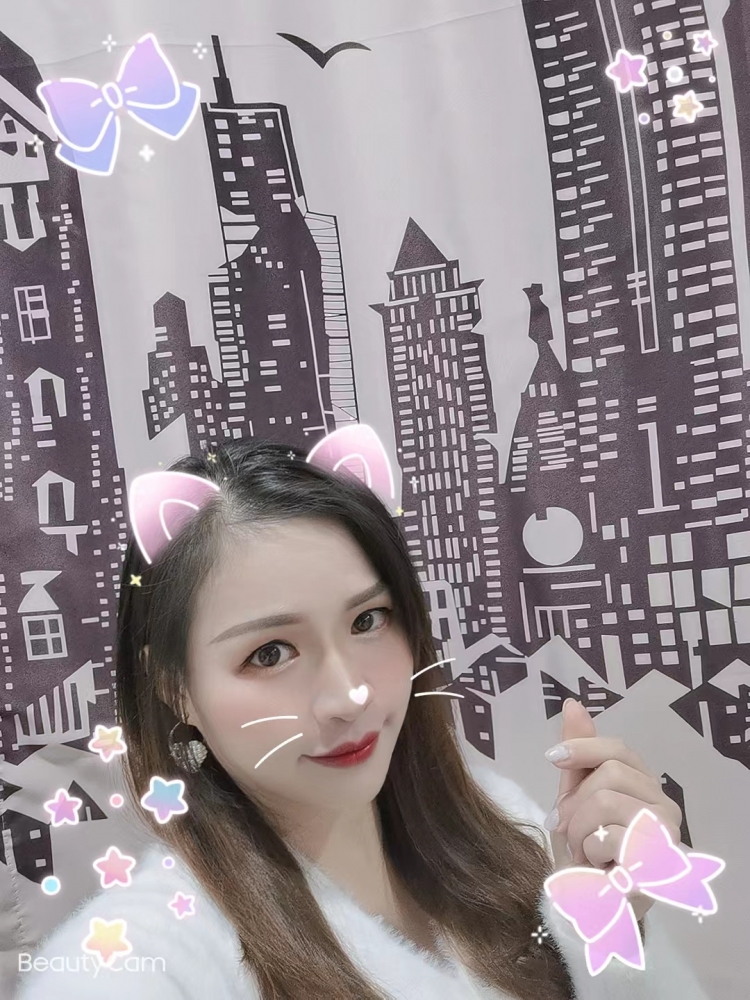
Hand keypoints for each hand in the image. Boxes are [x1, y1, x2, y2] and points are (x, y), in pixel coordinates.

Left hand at [545, 699, 682, 919]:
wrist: (587, 909)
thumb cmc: (583, 854)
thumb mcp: (573, 799)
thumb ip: (578, 756)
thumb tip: (572, 703)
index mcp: (645, 786)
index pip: (619, 748)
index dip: (582, 747)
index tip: (550, 758)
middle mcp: (665, 806)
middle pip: (610, 773)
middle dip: (575, 804)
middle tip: (571, 833)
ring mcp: (667, 837)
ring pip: (606, 802)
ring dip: (579, 832)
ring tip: (583, 853)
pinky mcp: (659, 867)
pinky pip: (610, 838)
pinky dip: (590, 854)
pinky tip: (597, 870)